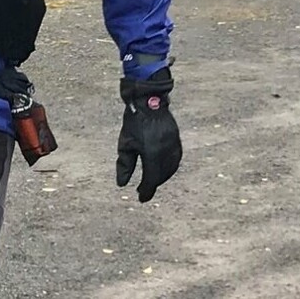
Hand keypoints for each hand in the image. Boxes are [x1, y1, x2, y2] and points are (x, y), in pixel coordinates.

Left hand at [116, 68, 181, 201]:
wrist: (149, 101)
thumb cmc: (135, 121)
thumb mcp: (125, 144)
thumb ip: (125, 165)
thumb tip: (122, 184)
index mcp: (152, 154)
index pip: (151, 179)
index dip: (146, 191)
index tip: (140, 198)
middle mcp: (166, 152)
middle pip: (161, 176)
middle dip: (153, 185)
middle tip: (144, 190)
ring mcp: (173, 145)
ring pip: (171, 168)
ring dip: (162, 177)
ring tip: (152, 181)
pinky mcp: (177, 139)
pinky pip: (175, 159)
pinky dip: (169, 167)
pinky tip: (162, 168)